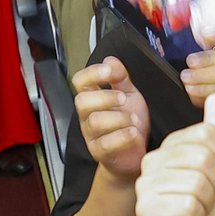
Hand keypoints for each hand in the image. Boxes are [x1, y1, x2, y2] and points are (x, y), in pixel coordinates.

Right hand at [72, 57, 151, 180]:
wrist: (134, 155)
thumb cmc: (130, 124)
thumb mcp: (129, 95)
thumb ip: (120, 78)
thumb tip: (110, 60)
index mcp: (93, 98)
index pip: (80, 81)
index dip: (92, 73)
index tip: (109, 70)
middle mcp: (88, 116)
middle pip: (82, 101)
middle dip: (105, 97)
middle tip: (124, 99)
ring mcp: (91, 135)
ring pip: (95, 121)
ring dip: (119, 118)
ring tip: (134, 120)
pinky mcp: (100, 153)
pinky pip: (105, 143)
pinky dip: (122, 136)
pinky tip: (134, 133)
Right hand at [136, 94, 214, 215]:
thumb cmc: (206, 212)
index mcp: (170, 147)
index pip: (208, 134)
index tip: (213, 179)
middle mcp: (153, 161)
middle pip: (204, 156)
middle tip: (203, 198)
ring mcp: (146, 184)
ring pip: (197, 181)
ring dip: (206, 203)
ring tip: (194, 211)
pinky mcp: (146, 208)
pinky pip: (188, 204)